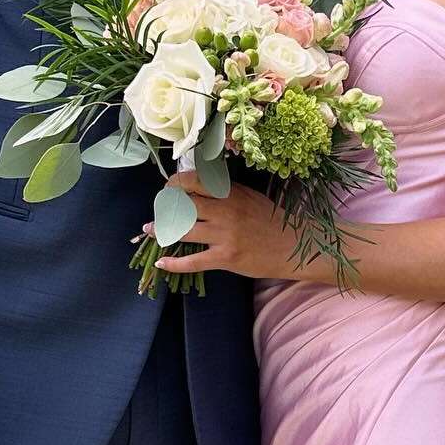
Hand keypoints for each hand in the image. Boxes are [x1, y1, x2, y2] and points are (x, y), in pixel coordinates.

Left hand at [153, 172, 306, 282]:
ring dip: (162, 231)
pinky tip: (163, 263)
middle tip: (158, 211)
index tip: (168, 188)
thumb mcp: (250, 197)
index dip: (175, 183)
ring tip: (151, 232)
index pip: (195, 182)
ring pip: (184, 230)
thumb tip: (198, 188)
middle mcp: (226, 211)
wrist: (293, 246)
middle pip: (184, 205)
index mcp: (231, 193)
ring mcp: (225, 235)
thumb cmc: (271, 221)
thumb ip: (226, 192)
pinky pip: (193, 261)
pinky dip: (174, 263)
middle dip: (165, 207)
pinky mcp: (226, 258)